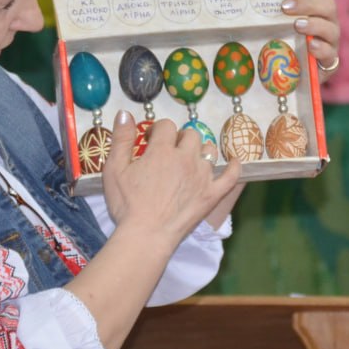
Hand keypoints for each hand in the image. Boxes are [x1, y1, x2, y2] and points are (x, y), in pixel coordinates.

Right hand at [102, 111, 240, 247]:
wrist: (146, 235)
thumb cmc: (127, 204)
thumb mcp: (115, 169)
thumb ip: (121, 139)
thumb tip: (125, 112)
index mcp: (162, 150)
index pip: (166, 126)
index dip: (157, 129)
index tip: (149, 140)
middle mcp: (186, 158)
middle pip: (190, 135)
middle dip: (179, 138)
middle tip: (169, 151)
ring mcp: (202, 176)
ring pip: (209, 150)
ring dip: (200, 149)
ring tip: (190, 158)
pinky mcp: (212, 194)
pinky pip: (231, 176)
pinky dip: (234, 167)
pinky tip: (234, 162)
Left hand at [283, 0, 339, 79]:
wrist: (293, 69)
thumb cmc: (284, 38)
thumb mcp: (278, 19)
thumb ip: (272, 6)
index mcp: (318, 2)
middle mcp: (328, 19)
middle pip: (328, 4)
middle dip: (306, 3)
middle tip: (285, 8)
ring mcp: (331, 40)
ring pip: (331, 28)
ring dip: (313, 24)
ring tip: (296, 25)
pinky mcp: (329, 60)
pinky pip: (330, 52)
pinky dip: (320, 48)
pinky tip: (309, 46)